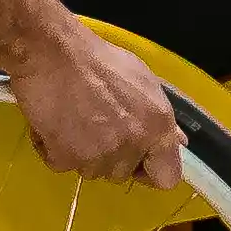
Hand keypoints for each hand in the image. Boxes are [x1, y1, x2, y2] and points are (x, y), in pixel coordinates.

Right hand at [2, 5, 187, 188]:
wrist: (53, 53)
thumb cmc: (99, 59)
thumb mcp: (143, 79)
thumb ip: (160, 116)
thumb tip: (178, 141)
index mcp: (158, 126)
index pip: (167, 177)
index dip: (151, 172)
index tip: (138, 162)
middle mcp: (132, 145)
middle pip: (123, 173)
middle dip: (111, 156)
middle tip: (96, 125)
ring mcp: (99, 156)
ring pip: (92, 171)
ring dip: (83, 153)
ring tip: (73, 119)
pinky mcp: (66, 159)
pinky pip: (62, 165)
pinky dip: (54, 149)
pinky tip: (54, 122)